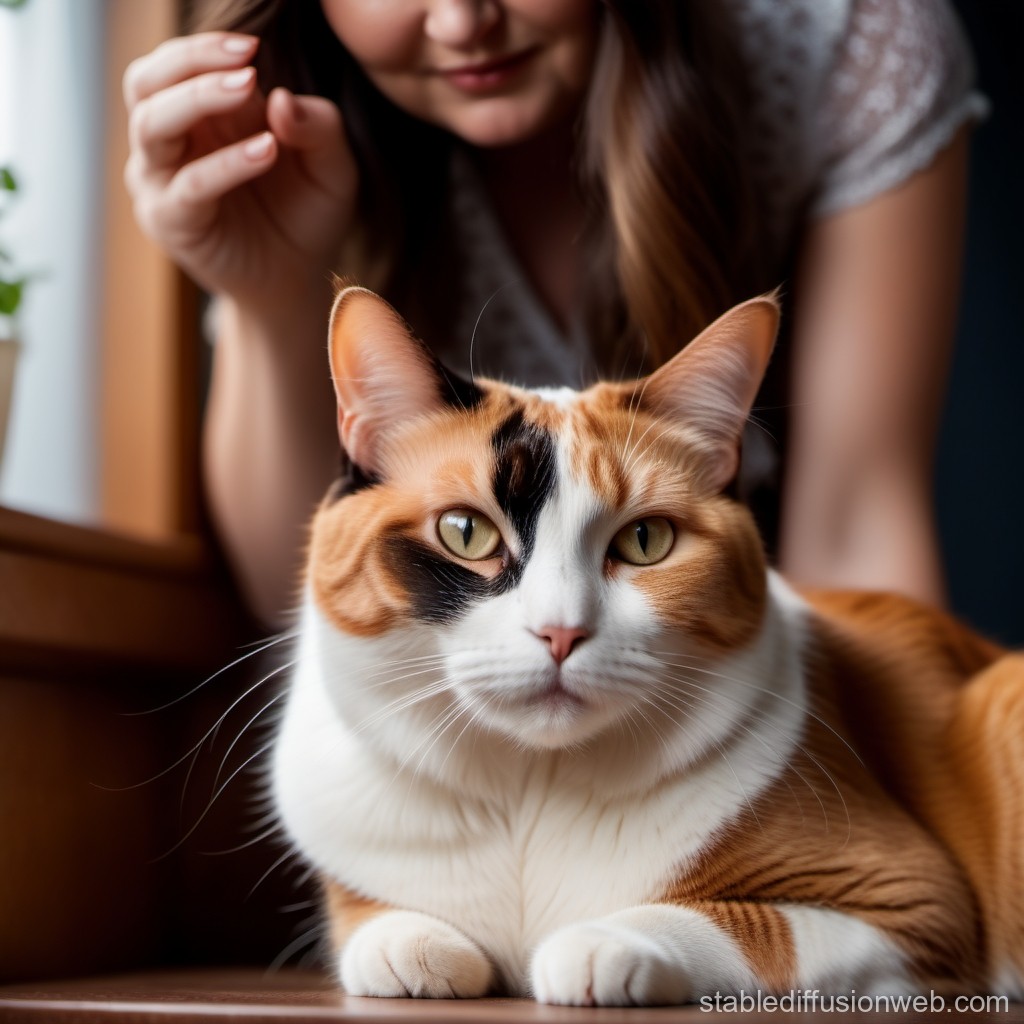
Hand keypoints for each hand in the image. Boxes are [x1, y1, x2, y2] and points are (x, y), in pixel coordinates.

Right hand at [123, 32, 357, 309]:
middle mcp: (171, 143)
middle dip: (190, 61)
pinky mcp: (173, 221)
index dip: (205, 48)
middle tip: (246, 61)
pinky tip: (267, 150)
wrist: (298, 281)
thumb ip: (318, 126)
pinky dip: (226, 163)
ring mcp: (163, 182)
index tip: (252, 46)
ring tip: (248, 88)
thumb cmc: (307, 215)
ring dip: (198, 98)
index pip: (174, 64)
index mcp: (199, 117)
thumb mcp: (332, 166)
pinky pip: (189, 184)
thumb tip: (279, 98)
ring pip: (152, 124)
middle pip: (146, 82)